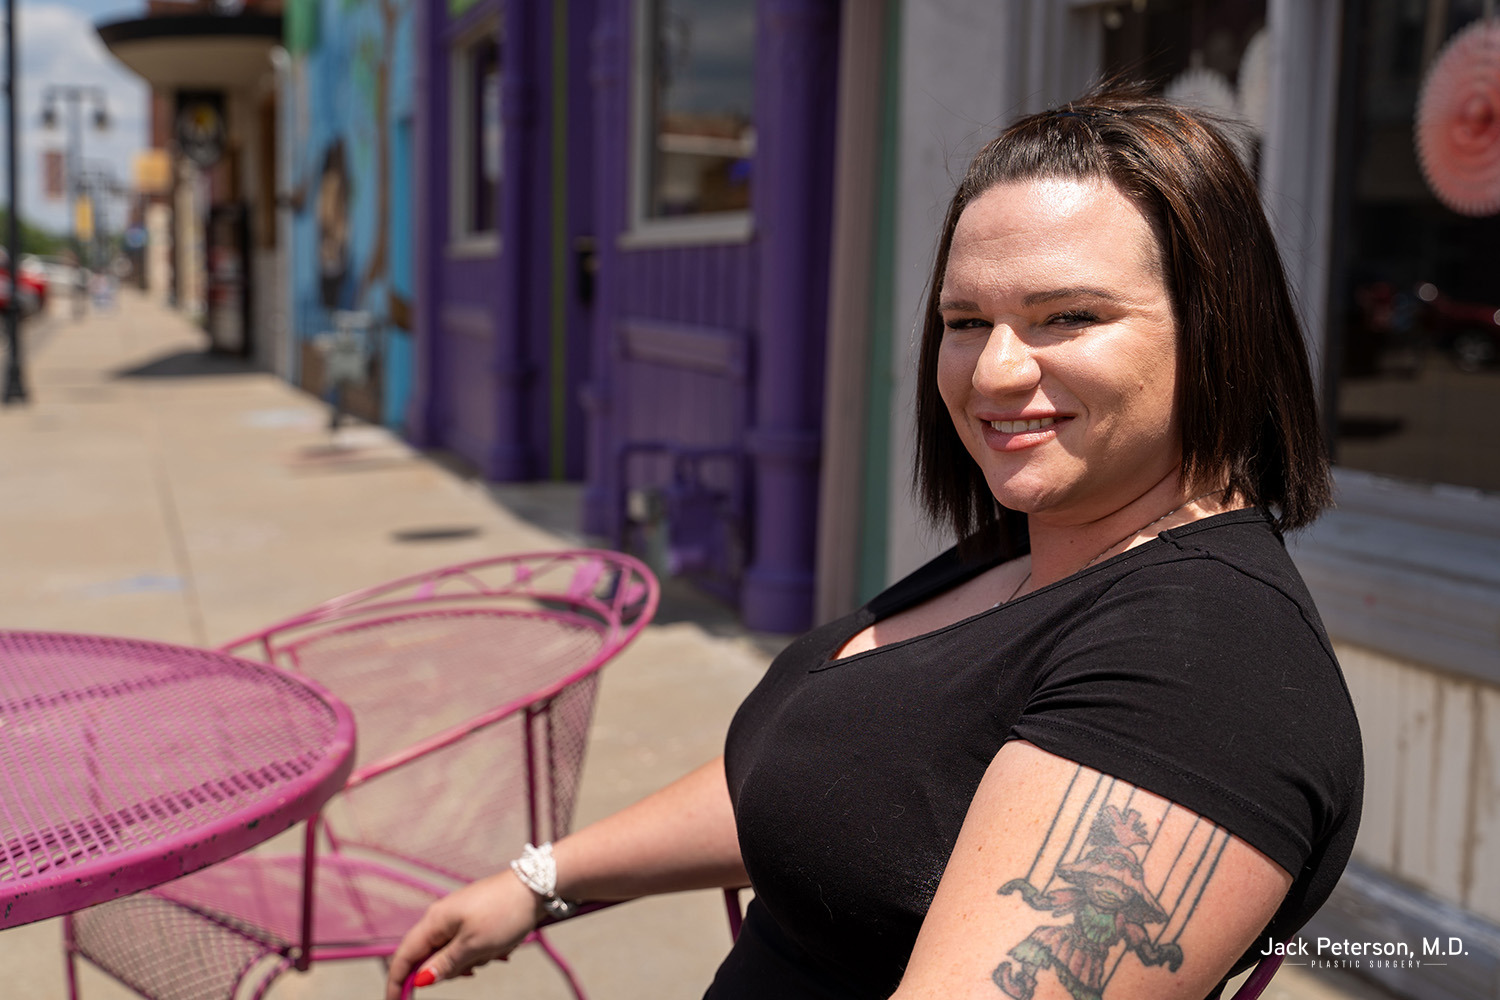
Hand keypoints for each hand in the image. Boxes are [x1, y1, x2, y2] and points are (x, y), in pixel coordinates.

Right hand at [384, 869, 543, 998]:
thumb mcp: (474, 946)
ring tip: (496, 950)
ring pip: (453, 954)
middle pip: (429, 957)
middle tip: (477, 964)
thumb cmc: (504, 913)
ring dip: (473, 960)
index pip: (404, 957)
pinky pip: (469, 945)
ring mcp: (458, 916)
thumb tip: (420, 980)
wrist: (536, 885)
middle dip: (452, 969)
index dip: (397, 983)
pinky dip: (483, 952)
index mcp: (434, 922)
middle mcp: (441, 918)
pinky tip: (502, 948)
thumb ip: (445, 964)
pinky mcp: (474, 917)